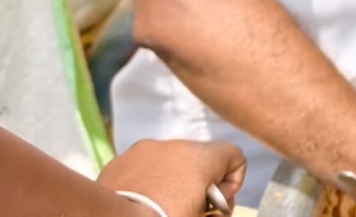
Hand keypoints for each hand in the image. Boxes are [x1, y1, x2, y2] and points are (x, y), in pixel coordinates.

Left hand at [97, 139, 246, 216]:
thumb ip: (218, 210)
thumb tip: (212, 208)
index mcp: (200, 157)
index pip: (234, 157)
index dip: (232, 183)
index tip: (217, 205)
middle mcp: (174, 145)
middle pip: (202, 160)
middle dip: (201, 184)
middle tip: (190, 209)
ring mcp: (144, 150)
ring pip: (171, 162)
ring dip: (174, 181)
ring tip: (160, 206)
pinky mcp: (120, 160)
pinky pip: (145, 166)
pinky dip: (149, 181)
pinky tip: (140, 202)